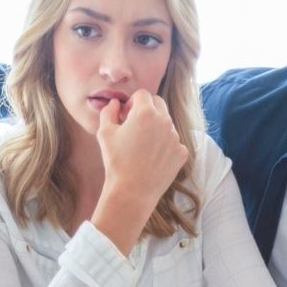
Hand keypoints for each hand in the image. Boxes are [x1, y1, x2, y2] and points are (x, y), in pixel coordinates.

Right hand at [91, 90, 188, 254]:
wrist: (132, 192)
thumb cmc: (116, 161)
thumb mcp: (105, 133)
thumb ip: (108, 111)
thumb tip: (115, 103)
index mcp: (146, 112)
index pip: (142, 94)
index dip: (132, 102)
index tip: (126, 115)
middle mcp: (165, 121)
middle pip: (158, 104)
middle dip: (147, 110)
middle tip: (135, 126)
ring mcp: (176, 137)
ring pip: (167, 123)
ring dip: (156, 128)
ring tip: (142, 146)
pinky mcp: (182, 153)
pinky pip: (173, 142)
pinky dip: (164, 146)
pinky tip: (152, 158)